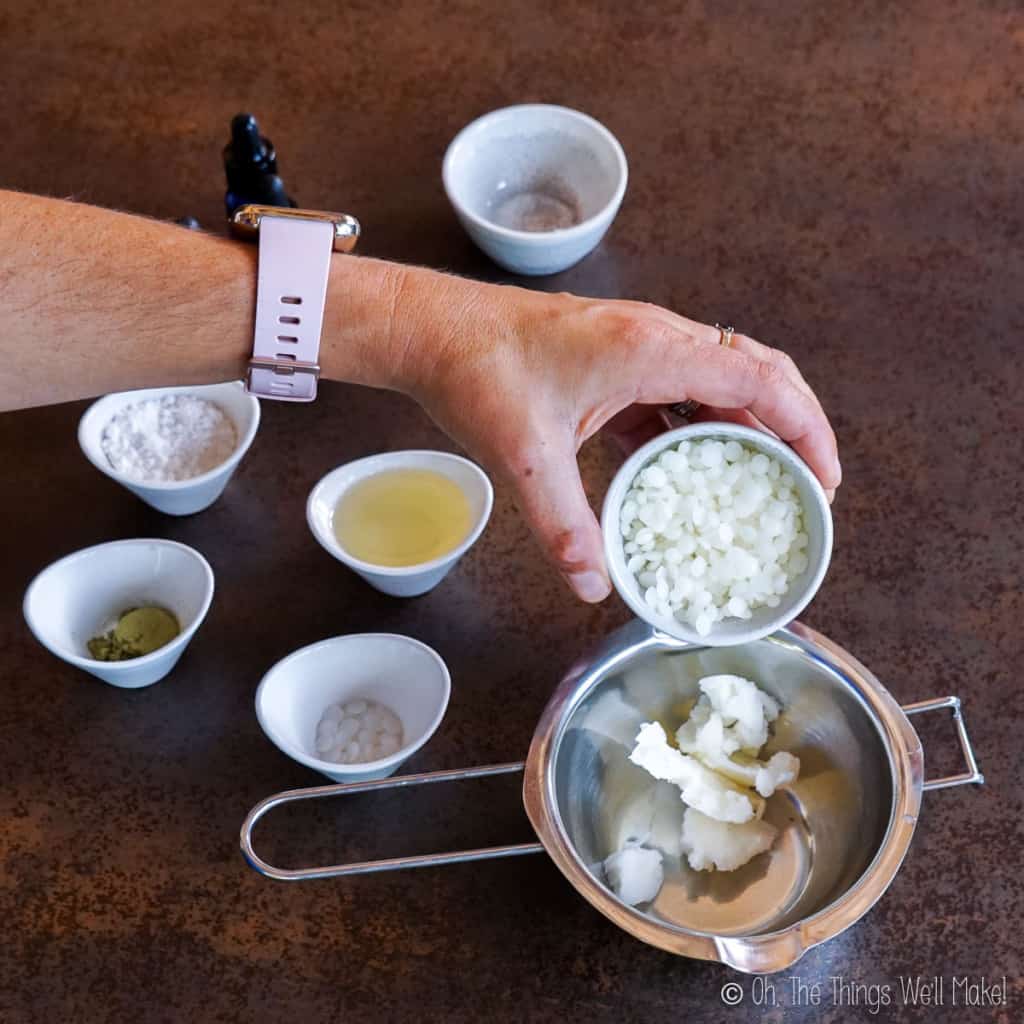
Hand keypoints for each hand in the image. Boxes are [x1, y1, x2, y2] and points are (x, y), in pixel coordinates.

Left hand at [390, 267, 840, 603]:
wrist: (433, 331)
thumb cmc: (478, 370)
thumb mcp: (525, 455)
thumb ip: (563, 523)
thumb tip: (592, 585)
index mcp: (649, 348)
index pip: (757, 380)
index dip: (804, 427)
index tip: (824, 477)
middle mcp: (654, 339)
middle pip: (753, 374)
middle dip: (792, 426)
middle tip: (810, 485)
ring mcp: (636, 347)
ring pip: (718, 383)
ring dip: (748, 428)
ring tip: (765, 485)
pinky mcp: (616, 363)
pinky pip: (677, 394)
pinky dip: (699, 430)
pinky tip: (695, 471)